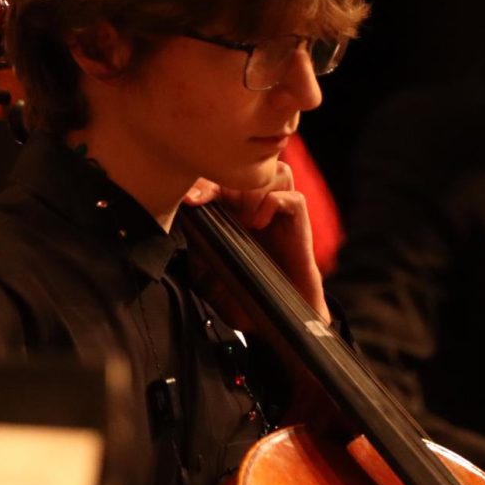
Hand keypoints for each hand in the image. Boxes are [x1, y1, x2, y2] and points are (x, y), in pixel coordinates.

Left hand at [183, 162, 330, 323]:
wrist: (277, 316)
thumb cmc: (247, 294)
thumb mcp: (210, 278)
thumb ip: (197, 254)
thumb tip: (186, 228)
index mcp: (237, 211)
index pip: (222, 180)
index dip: (205, 183)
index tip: (190, 200)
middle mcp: (259, 206)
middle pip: (250, 168)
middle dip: (228, 180)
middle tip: (210, 202)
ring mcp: (280, 212)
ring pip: (277, 172)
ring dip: (256, 189)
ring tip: (242, 217)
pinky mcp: (298, 222)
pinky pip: (292, 197)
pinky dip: (274, 203)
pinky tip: (259, 224)